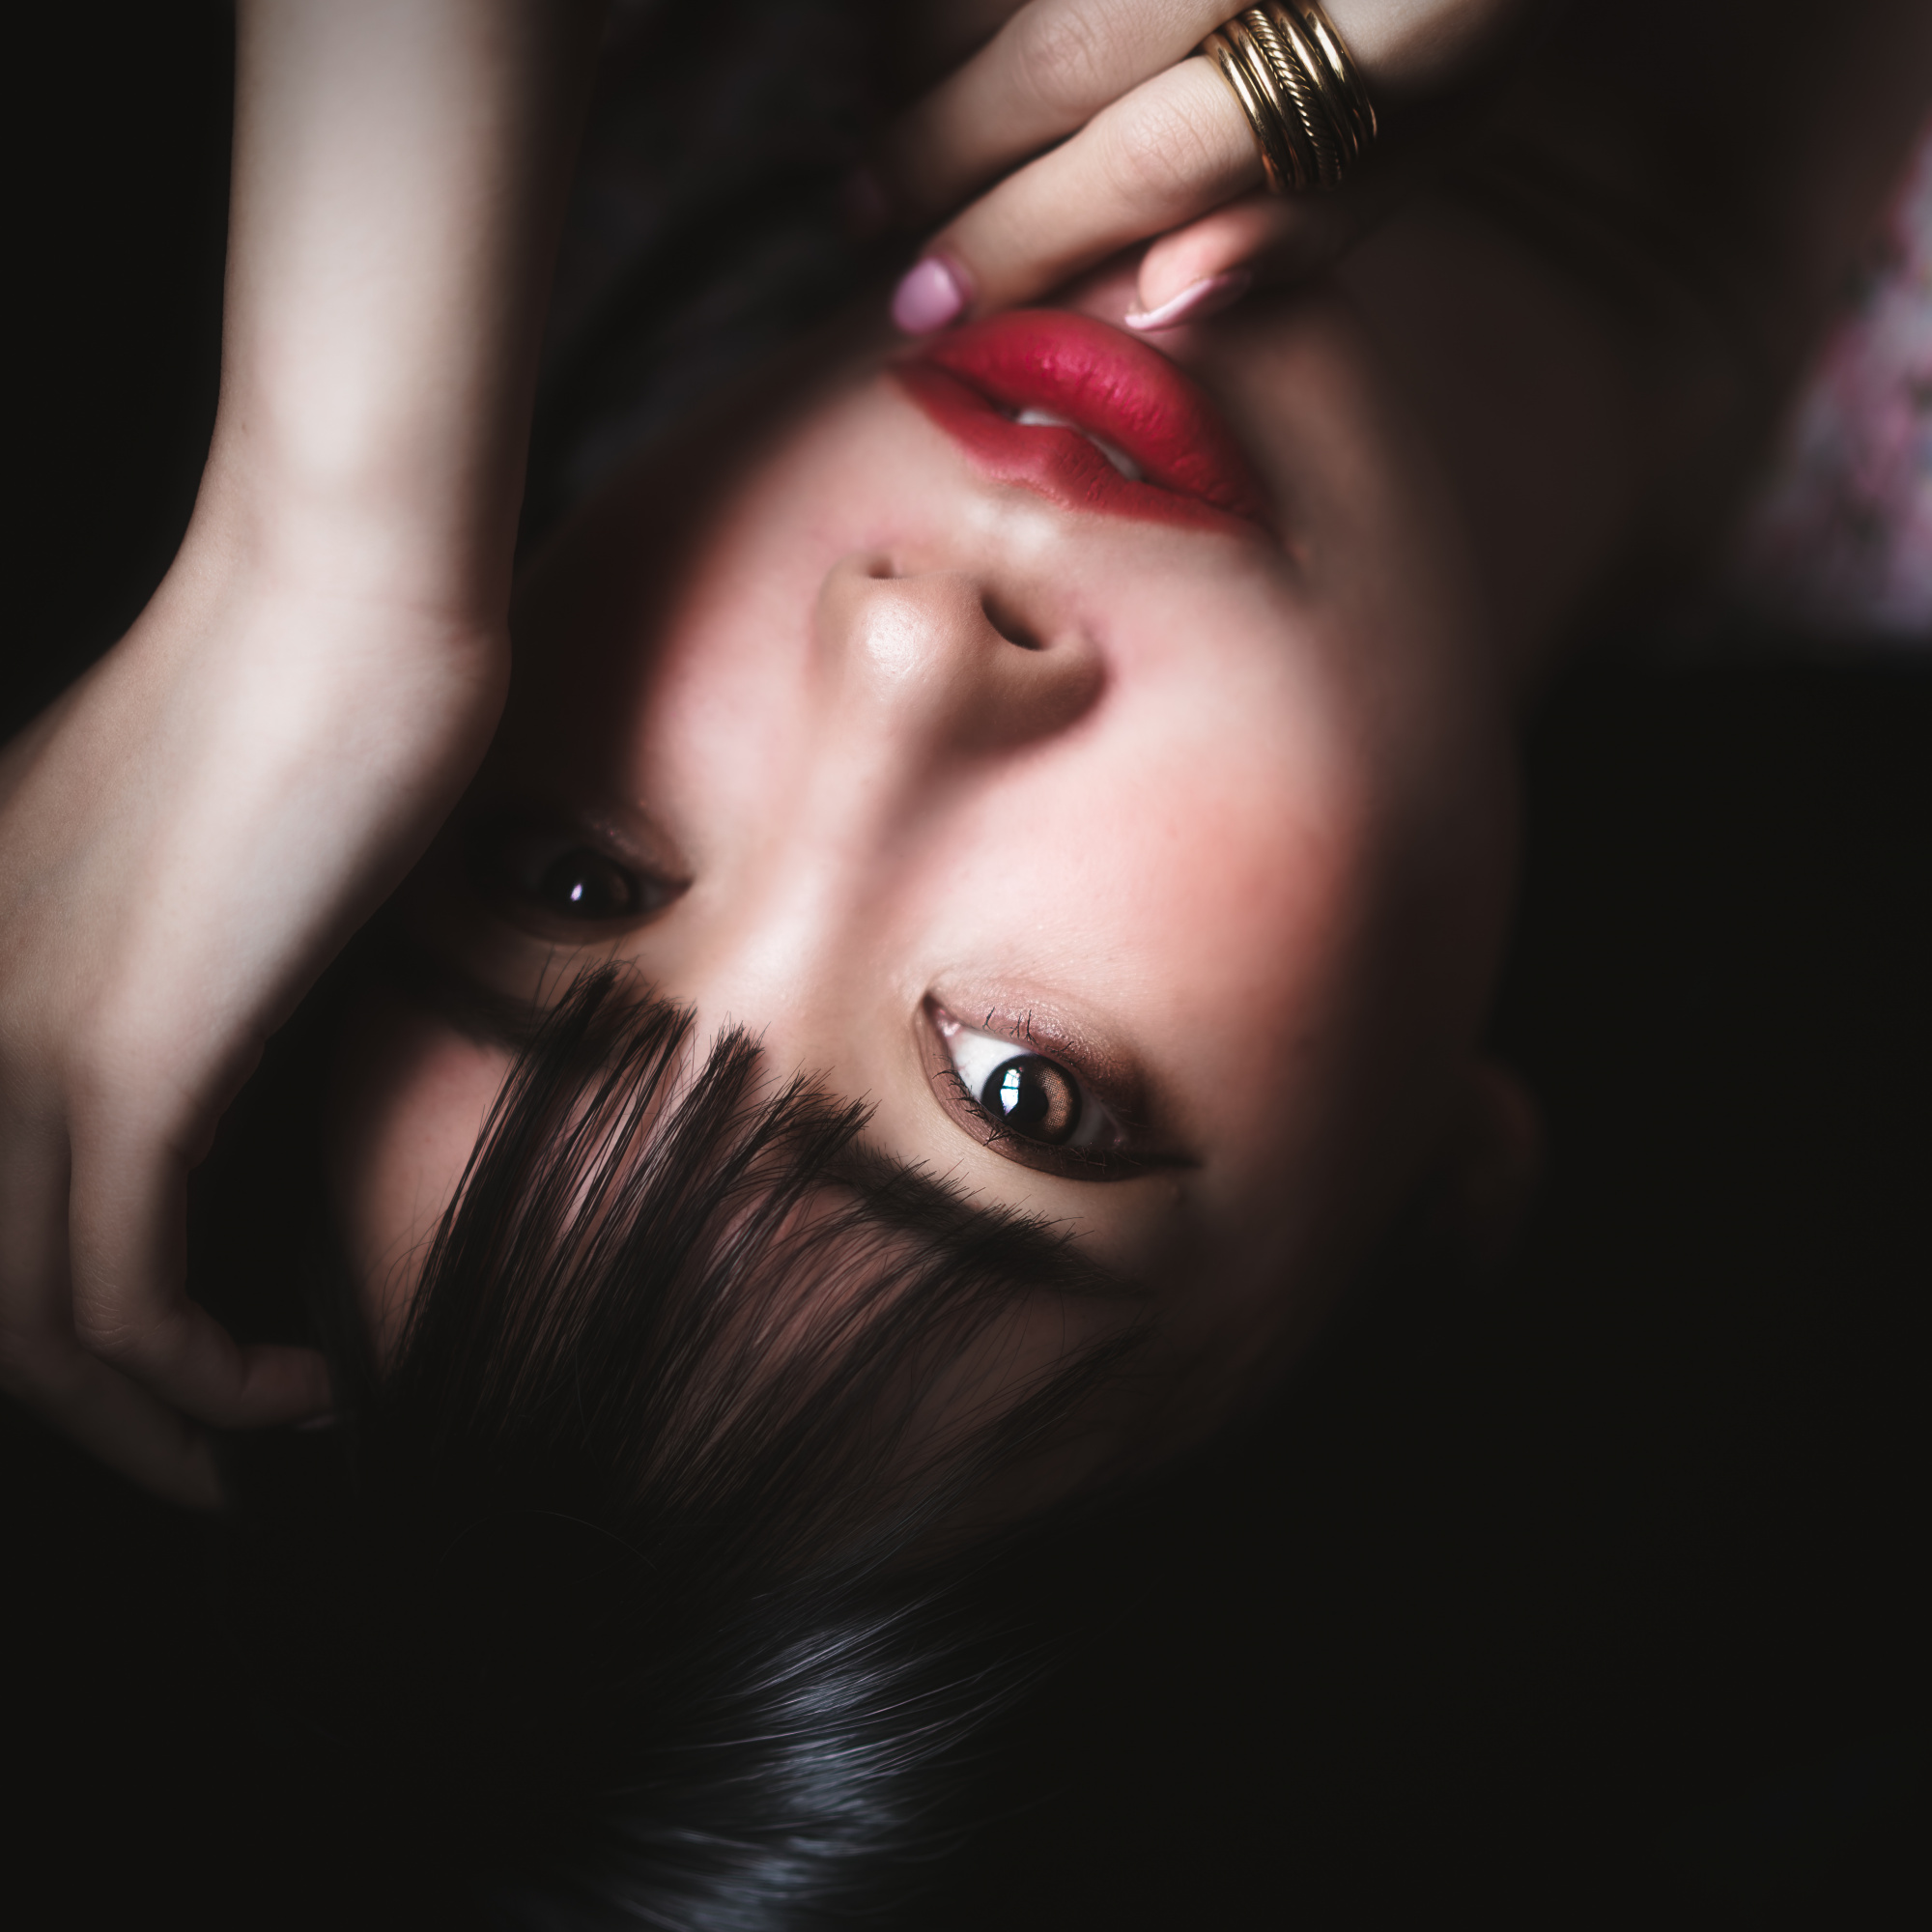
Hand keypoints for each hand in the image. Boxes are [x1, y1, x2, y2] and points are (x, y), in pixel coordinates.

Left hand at [0, 519, 507, 1507]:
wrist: (347, 599)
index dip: (66, 1333)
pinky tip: (302, 1384)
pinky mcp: (122, 1063)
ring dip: (155, 1426)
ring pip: (36, 1321)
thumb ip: (187, 979)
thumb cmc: (325, 698)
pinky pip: (123, 1294)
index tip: (188, 1378)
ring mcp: (26, 1039)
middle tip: (216, 1467)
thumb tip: (240, 1079)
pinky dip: (208, 1380)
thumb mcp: (221, 865)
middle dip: (103, 1419)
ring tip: (262, 1448)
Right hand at [870, 0, 1530, 330]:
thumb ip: (1319, 215)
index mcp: (1402, 30)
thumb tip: (1164, 301)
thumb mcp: (1445, 113)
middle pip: (1066, 54)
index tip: (930, 306)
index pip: (1160, 159)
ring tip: (874, 118)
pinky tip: (917, 34)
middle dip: (941, 149)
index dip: (1027, 239)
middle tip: (866, 219)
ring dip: (921, 48)